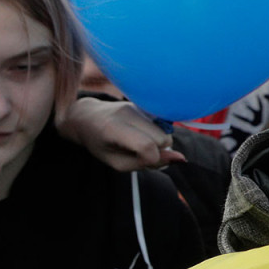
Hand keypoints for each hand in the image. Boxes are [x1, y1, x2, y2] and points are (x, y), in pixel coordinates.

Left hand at [58, 97, 185, 170]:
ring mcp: (137, 106)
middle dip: (156, 151)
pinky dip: (156, 133)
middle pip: (163, 139)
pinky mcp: (144, 104)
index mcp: (113, 129)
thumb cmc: (100, 144)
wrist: (87, 117)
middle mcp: (127, 114)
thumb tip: (181, 158)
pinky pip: (163, 125)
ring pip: (167, 132)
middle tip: (137, 152)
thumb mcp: (115, 162)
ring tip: (137, 142)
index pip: (146, 146)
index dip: (151, 160)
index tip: (141, 162)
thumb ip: (145, 163)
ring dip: (157, 142)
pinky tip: (141, 132)